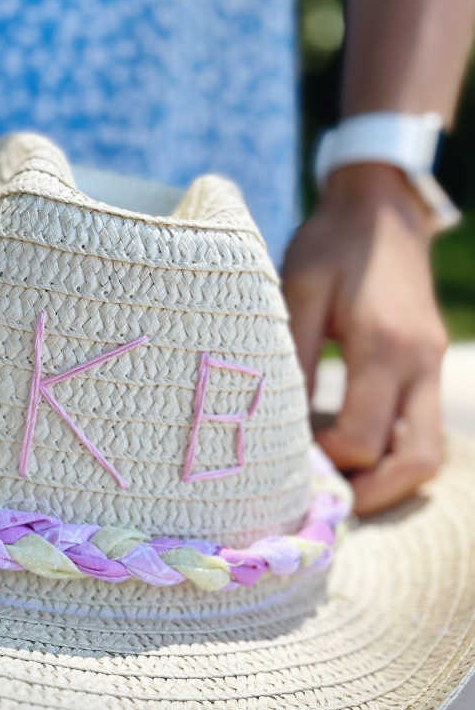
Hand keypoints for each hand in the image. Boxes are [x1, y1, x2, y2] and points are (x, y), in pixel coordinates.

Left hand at [282, 163, 447, 515]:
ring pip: (431, 451)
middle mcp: (419, 363)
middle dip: (375, 493)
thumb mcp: (298, 290)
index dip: (330, 460)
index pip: (366, 437)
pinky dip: (398, 452)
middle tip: (329, 503)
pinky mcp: (430, 363)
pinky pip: (424, 427)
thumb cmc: (332, 244)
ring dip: (392, 480)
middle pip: (419, 460)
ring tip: (344, 486)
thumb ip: (291, 357)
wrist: (382, 207)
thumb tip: (276, 425)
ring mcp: (432, 365)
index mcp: (383, 346)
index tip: (293, 459)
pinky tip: (360, 453)